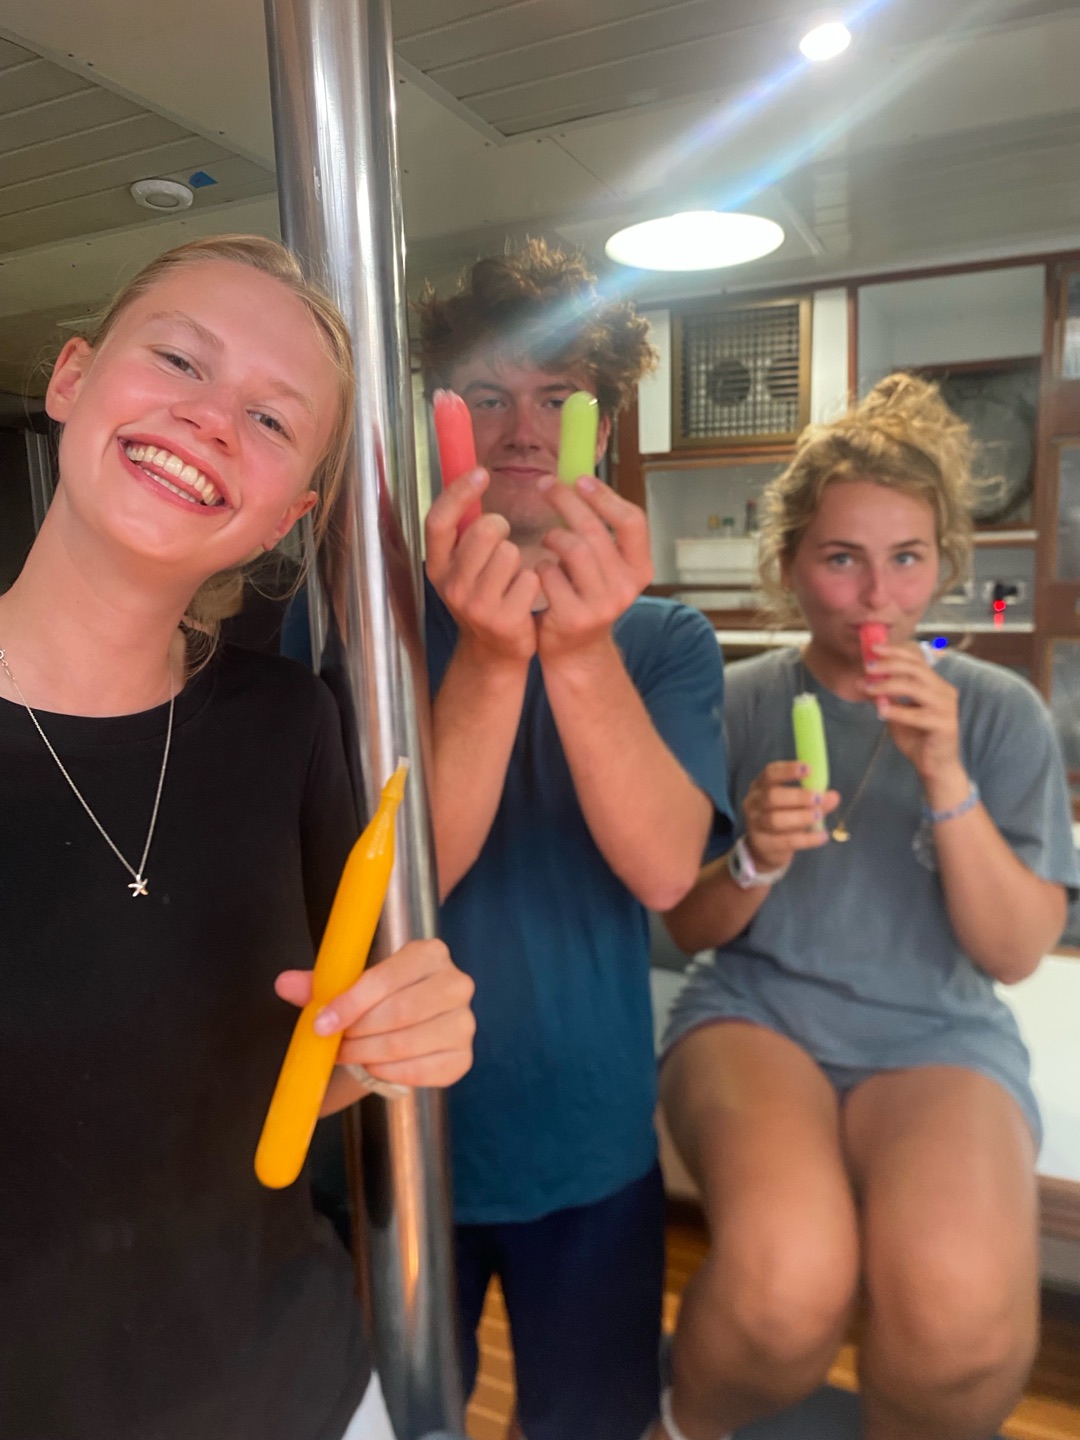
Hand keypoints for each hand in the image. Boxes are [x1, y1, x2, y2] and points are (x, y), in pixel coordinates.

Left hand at [275, 939, 475, 1089]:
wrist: (408, 1022)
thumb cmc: (379, 997)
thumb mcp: (350, 983)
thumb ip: (320, 984)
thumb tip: (284, 983)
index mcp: (429, 953)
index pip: (385, 978)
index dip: (349, 1004)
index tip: (321, 1025)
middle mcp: (456, 983)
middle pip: (399, 1013)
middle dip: (357, 1033)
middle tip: (335, 1044)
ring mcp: (464, 1023)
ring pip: (407, 1044)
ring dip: (368, 1055)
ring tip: (349, 1054)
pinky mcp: (463, 1058)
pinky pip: (419, 1072)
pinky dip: (388, 1073)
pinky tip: (374, 1066)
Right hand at [425, 469, 540, 662]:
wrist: (493, 651)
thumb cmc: (483, 595)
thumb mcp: (463, 565)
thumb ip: (464, 529)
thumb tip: (472, 473)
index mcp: (437, 565)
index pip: (439, 521)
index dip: (458, 493)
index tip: (481, 473)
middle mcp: (451, 585)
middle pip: (483, 531)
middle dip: (501, 527)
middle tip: (503, 539)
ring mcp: (476, 605)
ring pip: (510, 553)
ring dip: (518, 559)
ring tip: (512, 576)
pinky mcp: (504, 620)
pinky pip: (530, 578)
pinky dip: (533, 581)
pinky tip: (524, 596)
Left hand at [532, 475, 653, 663]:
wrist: (575, 651)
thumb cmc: (585, 597)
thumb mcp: (605, 568)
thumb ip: (600, 534)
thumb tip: (577, 481)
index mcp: (640, 569)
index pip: (632, 521)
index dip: (606, 497)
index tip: (581, 480)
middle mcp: (627, 588)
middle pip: (595, 530)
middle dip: (566, 501)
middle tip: (546, 486)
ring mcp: (602, 605)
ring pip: (573, 549)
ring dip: (553, 536)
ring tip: (546, 538)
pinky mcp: (574, 617)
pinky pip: (550, 574)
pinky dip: (540, 567)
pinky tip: (540, 571)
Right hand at [741, 760, 840, 870]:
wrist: (763, 848)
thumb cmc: (781, 817)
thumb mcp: (796, 805)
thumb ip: (814, 799)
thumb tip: (834, 796)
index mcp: (760, 786)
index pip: (770, 773)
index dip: (788, 770)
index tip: (809, 769)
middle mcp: (754, 803)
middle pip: (771, 797)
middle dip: (797, 796)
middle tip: (817, 798)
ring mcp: (755, 824)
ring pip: (775, 820)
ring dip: (800, 817)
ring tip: (819, 816)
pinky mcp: (763, 844)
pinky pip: (786, 841)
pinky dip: (807, 839)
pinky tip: (823, 836)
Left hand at [862, 643, 961, 787]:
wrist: (934, 766)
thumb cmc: (917, 737)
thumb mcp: (897, 712)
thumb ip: (887, 697)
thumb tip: (867, 680)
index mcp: (936, 684)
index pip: (917, 660)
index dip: (895, 651)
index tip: (873, 649)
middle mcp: (944, 691)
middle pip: (916, 669)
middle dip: (889, 664)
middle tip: (868, 667)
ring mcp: (947, 707)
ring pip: (915, 687)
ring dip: (888, 685)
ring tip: (868, 688)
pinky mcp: (945, 725)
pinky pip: (917, 714)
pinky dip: (897, 711)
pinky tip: (880, 711)